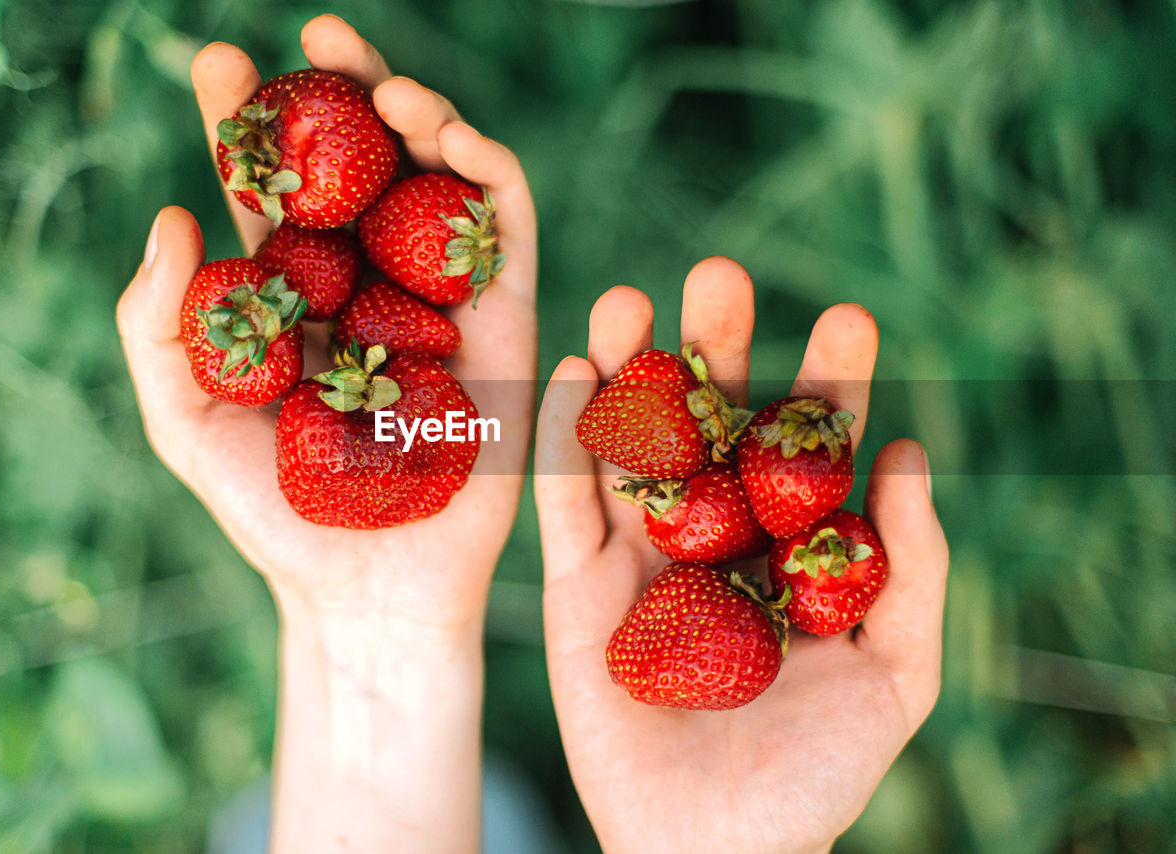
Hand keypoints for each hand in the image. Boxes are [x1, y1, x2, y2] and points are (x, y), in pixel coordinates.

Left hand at [116, 16, 535, 853]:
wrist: (368, 589)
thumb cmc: (273, 517)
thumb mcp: (184, 423)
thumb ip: (156, 326)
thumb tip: (171, 216)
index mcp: (296, 297)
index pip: (270, 193)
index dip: (243, 125)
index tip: (215, 65)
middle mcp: (371, 286)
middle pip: (363, 165)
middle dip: (342, 92)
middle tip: (318, 36)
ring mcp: (441, 301)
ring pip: (440, 181)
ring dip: (425, 116)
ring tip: (388, 87)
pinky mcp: (507, 325)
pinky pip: (508, 232)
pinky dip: (489, 173)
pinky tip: (452, 139)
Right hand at [535, 257, 947, 853]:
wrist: (714, 845)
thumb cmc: (817, 769)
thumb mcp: (895, 671)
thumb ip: (911, 568)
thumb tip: (911, 453)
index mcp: (786, 545)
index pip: (809, 449)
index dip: (829, 383)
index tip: (850, 318)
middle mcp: (709, 534)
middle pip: (711, 425)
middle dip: (717, 349)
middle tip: (723, 275)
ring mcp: (637, 554)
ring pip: (629, 444)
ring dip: (626, 370)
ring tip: (631, 299)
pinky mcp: (574, 585)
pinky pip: (565, 502)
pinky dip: (565, 436)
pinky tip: (571, 370)